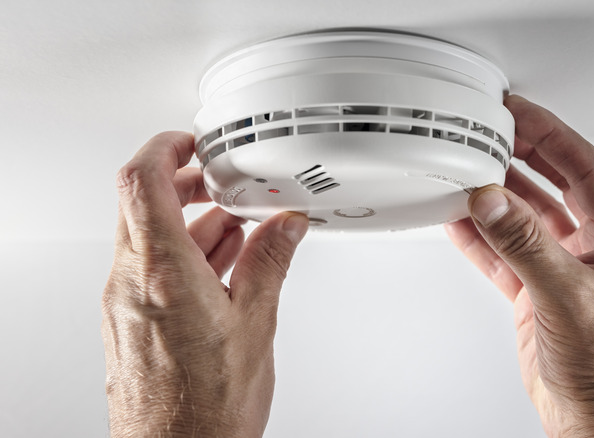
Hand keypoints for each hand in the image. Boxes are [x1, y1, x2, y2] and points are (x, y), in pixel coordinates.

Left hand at [102, 132, 308, 436]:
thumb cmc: (208, 408)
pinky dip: (183, 255)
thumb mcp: (255, 324)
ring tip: (237, 230)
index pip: (143, 181)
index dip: (165, 147)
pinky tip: (221, 267)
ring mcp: (124, 303)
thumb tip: (285, 227)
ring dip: (190, 223)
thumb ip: (269, 263)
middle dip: (186, 185)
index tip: (191, 141)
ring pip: (148, 237)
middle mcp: (131, 283)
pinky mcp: (129, 322)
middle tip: (222, 183)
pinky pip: (149, 268)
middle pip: (144, 205)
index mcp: (163, 272)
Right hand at [445, 96, 593, 436]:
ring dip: (497, 198)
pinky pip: (505, 255)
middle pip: (555, 186)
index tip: (521, 112)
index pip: (587, 168)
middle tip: (491, 132)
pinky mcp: (539, 295)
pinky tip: (461, 221)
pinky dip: (482, 238)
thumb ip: (527, 246)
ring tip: (467, 172)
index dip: (552, 135)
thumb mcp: (570, 298)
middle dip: (523, 157)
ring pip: (525, 220)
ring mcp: (564, 272)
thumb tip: (494, 202)